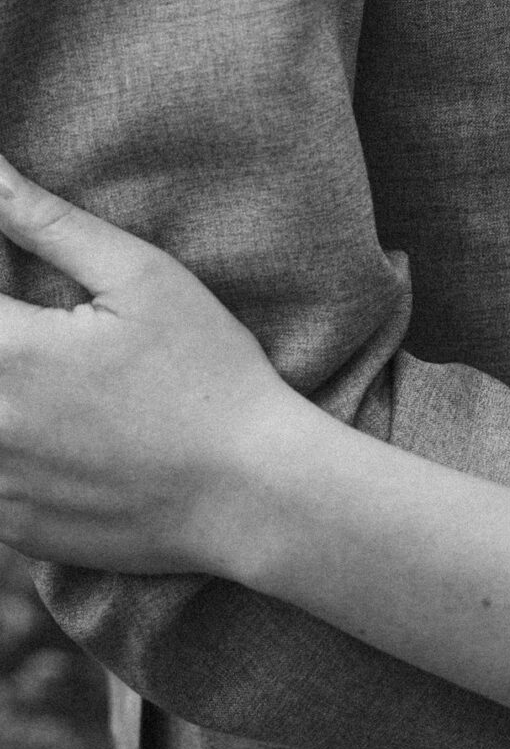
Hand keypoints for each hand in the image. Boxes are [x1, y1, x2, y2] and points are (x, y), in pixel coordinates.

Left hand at [0, 157, 299, 576]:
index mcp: (12, 351)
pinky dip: (11, 445)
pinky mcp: (10, 525)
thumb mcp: (141, 277)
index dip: (0, 288)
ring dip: (8, 388)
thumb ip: (48, 223)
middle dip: (8, 334)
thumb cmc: (206, 371)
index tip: (32, 301)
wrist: (247, 490)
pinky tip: (63, 431)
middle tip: (60, 337)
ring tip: (69, 382)